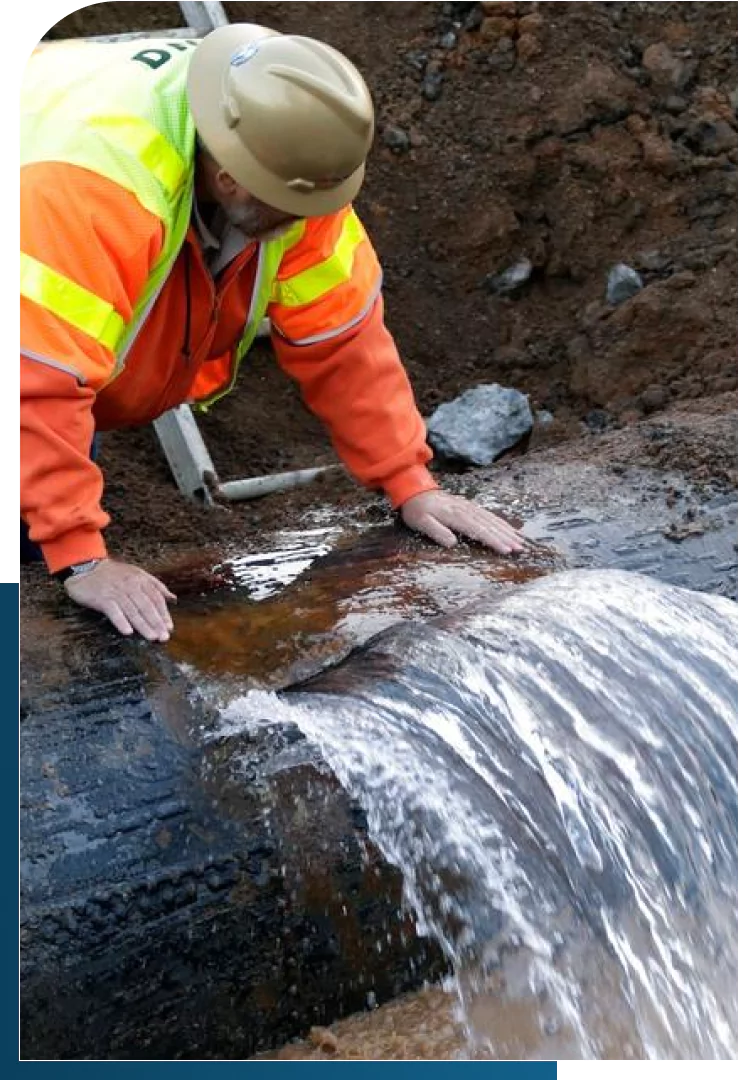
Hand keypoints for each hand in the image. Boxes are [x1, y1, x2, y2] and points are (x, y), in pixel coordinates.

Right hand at [64, 558, 176, 641]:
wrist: (85, 567)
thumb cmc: (112, 574)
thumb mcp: (136, 574)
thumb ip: (155, 586)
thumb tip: (173, 598)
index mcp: (140, 579)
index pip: (156, 598)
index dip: (164, 613)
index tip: (169, 627)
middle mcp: (130, 585)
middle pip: (146, 606)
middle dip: (157, 622)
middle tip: (164, 637)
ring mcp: (116, 591)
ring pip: (132, 610)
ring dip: (143, 625)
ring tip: (152, 637)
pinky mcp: (102, 598)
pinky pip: (113, 611)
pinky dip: (121, 621)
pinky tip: (128, 632)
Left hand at [399, 489, 524, 554]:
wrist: (415, 491)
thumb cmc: (417, 510)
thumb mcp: (421, 522)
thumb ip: (437, 532)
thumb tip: (453, 543)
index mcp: (455, 516)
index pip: (479, 531)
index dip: (493, 541)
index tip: (506, 550)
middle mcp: (466, 510)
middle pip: (490, 525)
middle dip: (506, 537)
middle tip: (520, 549)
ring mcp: (469, 507)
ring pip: (492, 519)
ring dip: (507, 530)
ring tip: (520, 540)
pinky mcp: (469, 506)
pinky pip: (489, 514)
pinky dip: (501, 522)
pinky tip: (509, 528)